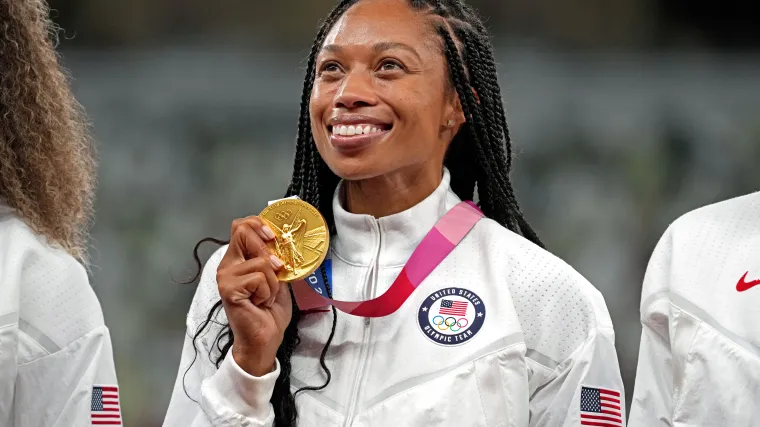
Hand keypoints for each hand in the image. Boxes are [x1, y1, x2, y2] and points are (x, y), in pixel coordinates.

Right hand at [217, 216, 292, 376]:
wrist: (265, 338)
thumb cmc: (269, 311)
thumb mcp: (277, 278)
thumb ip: (274, 259)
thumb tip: (282, 241)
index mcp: (238, 259)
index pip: (240, 226)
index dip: (258, 224)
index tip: (274, 237)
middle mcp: (228, 265)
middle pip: (243, 232)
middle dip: (268, 250)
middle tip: (276, 270)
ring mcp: (226, 277)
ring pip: (261, 261)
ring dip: (273, 282)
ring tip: (266, 296)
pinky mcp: (229, 289)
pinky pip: (259, 278)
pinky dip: (268, 292)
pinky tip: (261, 303)